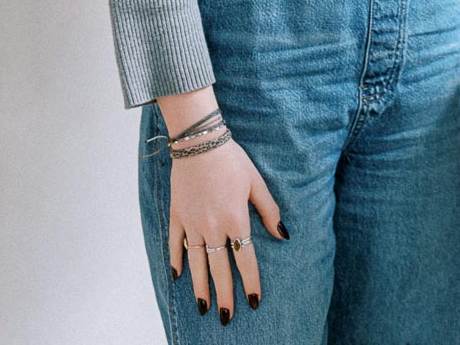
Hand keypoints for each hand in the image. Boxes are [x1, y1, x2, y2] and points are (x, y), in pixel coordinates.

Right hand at [169, 137, 288, 322]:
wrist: (199, 142)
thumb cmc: (232, 160)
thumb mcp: (256, 182)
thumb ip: (269, 210)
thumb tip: (283, 235)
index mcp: (235, 219)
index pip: (245, 259)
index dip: (251, 282)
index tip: (254, 301)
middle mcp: (213, 227)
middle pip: (219, 268)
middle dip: (224, 295)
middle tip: (227, 317)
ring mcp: (192, 223)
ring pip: (196, 263)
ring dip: (200, 286)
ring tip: (203, 307)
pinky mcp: (177, 216)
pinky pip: (176, 244)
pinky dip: (176, 260)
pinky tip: (177, 277)